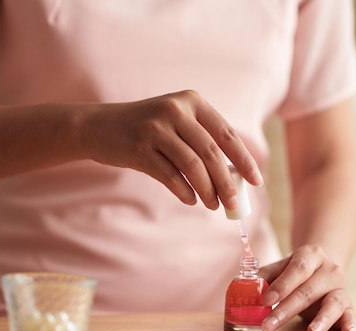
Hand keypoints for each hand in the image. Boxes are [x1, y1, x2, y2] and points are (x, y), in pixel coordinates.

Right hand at [79, 90, 262, 210]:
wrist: (98, 126)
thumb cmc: (145, 128)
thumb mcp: (175, 122)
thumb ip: (201, 141)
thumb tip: (233, 178)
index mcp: (191, 101)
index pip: (226, 134)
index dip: (244, 160)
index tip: (257, 181)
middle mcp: (175, 110)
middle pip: (212, 153)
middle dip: (227, 183)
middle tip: (234, 205)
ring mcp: (156, 128)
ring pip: (193, 166)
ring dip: (207, 191)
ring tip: (213, 205)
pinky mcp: (139, 148)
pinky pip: (170, 176)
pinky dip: (184, 191)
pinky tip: (191, 200)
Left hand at [258, 245, 355, 330]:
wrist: (325, 266)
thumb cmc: (297, 269)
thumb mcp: (281, 267)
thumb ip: (265, 276)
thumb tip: (245, 288)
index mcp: (311, 255)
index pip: (297, 269)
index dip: (282, 285)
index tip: (265, 300)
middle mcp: (329, 270)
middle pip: (308, 291)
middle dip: (286, 310)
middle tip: (268, 325)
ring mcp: (340, 288)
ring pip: (333, 304)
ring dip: (322, 319)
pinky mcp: (349, 304)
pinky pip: (351, 315)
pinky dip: (351, 324)